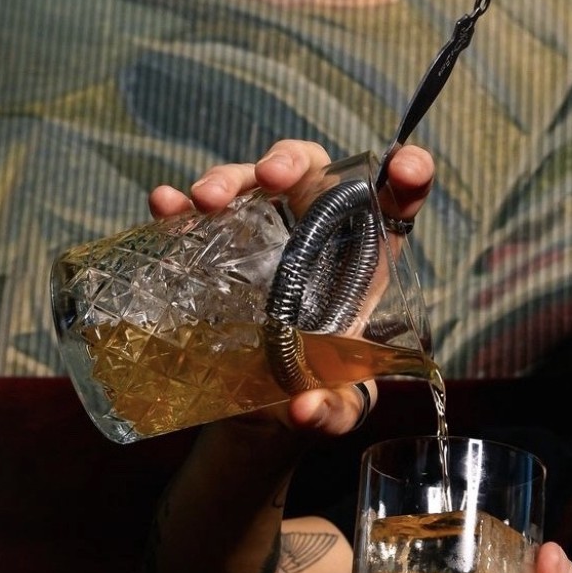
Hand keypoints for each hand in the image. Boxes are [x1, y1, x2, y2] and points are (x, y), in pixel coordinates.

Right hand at [149, 140, 434, 438]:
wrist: (270, 402)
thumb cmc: (320, 390)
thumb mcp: (334, 410)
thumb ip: (331, 411)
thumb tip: (304, 408)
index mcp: (365, 261)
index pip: (394, 205)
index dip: (407, 177)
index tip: (407, 166)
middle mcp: (318, 233)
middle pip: (313, 173)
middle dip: (291, 161)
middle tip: (270, 177)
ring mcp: (267, 233)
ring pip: (252, 182)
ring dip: (228, 178)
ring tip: (205, 199)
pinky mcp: (222, 246)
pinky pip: (200, 214)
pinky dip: (180, 204)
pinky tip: (164, 205)